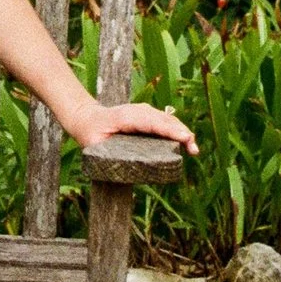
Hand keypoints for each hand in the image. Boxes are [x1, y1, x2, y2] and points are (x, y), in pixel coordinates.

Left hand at [66, 101, 198, 155]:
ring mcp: (144, 111)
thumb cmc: (91, 133)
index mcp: (125, 117)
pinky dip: (177, 130)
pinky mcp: (148, 116)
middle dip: (181, 133)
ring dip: (182, 132)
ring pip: (168, 120)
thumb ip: (105, 154)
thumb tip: (122, 170)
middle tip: (194, 150)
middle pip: (164, 120)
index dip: (169, 130)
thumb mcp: (93, 144)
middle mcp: (138, 111)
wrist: (87, 118)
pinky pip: (166, 121)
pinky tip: (186, 141)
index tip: (184, 138)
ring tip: (193, 149)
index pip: (152, 122)